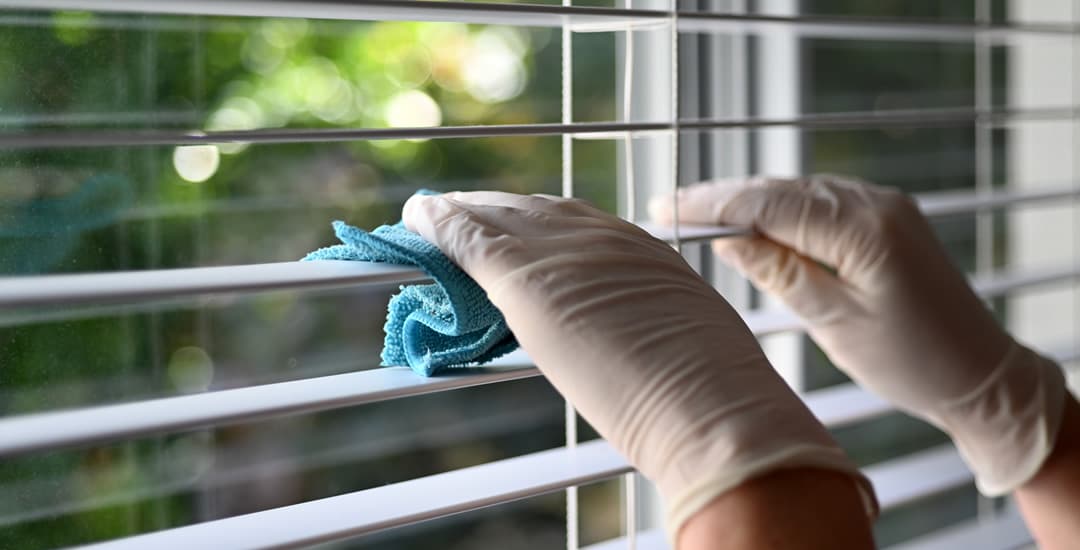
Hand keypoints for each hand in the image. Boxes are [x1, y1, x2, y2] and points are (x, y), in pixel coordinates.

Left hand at [403, 191, 873, 538]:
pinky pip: (468, 236)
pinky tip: (415, 219)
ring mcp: (565, 252)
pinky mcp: (525, 275)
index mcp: (645, 250)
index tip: (513, 228)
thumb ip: (647, 329)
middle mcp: (604, 236)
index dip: (535, 223)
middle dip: (495, 211)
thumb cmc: (712, 397)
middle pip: (531, 209)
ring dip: (461, 215)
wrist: (713, 406)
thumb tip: (632, 347)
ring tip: (431, 218)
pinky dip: (437, 225)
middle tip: (461, 217)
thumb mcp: (681, 344)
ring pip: (496, 215)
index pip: (575, 221)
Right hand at [649, 174, 1066, 494]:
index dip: (713, 205)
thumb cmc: (912, 361)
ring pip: (799, 192)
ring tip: (697, 213)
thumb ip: (781, 273)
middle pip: (781, 190)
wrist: (980, 374)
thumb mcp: (835, 323)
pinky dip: (782, 210)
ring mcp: (885, 206)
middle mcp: (876, 204)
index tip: (666, 208)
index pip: (770, 205)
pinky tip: (752, 222)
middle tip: (667, 205)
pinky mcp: (887, 218)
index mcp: (865, 230)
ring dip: (749, 202)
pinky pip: (822, 203)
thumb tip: (729, 240)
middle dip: (723, 197)